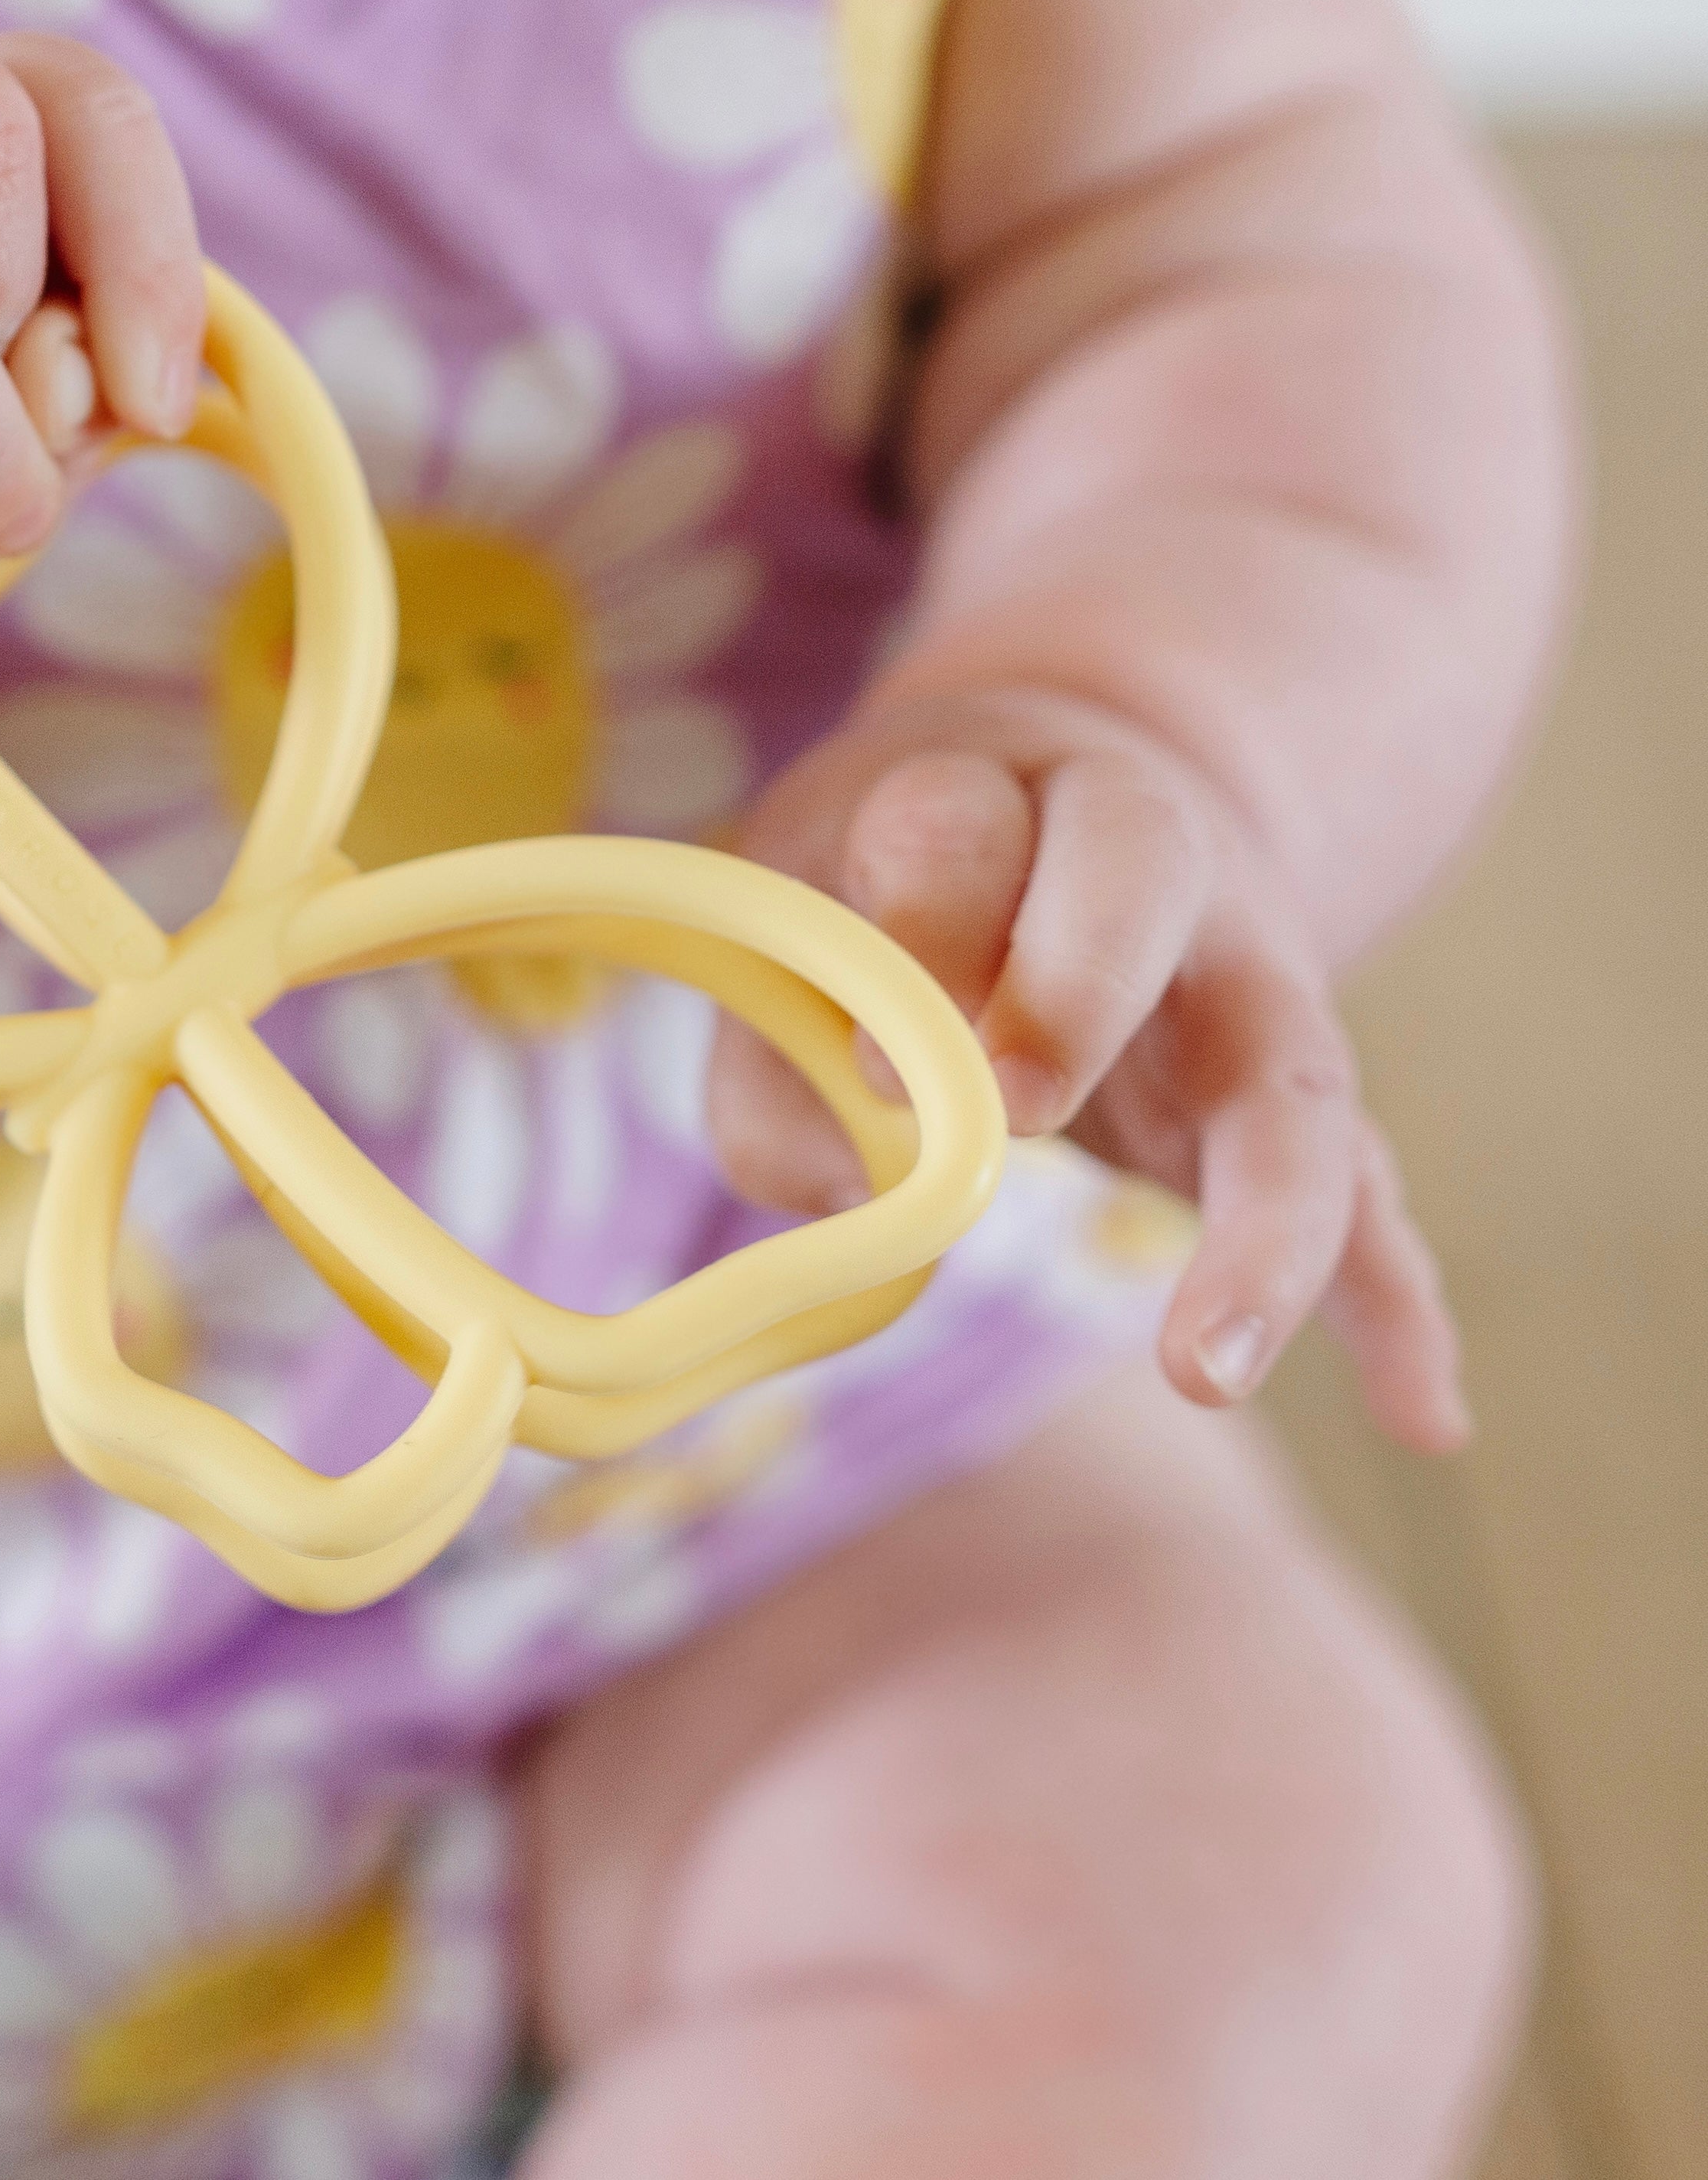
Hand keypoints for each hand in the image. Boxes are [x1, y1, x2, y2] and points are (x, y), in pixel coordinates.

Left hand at [709, 686, 1469, 1453]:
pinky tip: (1422, 1416)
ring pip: (1289, 1076)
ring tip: (1207, 1368)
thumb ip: (778, 1052)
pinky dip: (1395, 1301)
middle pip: (1141, 886)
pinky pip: (1367, 1189)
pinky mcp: (1295, 1087)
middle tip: (1014, 1112)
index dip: (919, 930)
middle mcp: (1149, 856)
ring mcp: (1248, 975)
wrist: (1064, 785)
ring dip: (1259, 1222)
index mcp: (997, 789)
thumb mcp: (794, 917)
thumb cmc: (888, 880)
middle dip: (1076, 993)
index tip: (870, 1052)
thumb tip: (850, 1190)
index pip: (958, 830)